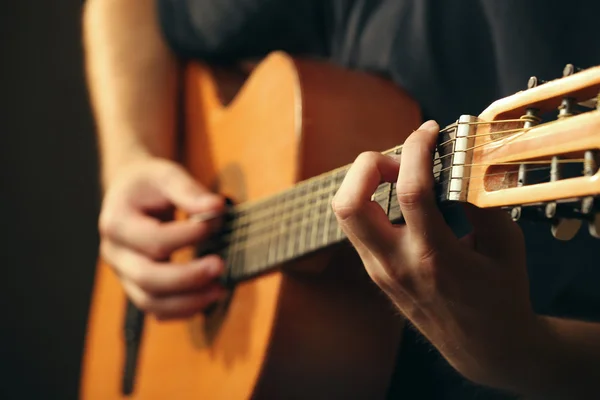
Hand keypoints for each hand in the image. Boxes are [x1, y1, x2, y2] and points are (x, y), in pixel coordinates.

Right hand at [99, 158, 226, 319]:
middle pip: (147, 278)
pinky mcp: (137, 286)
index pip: (153, 240)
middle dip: (187, 277)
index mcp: (116, 223)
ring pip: (150, 301)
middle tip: (220, 266)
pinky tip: (208, 297)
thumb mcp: (165, 175)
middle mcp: (115, 253)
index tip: (216, 223)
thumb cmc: (149, 184)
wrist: (130, 194)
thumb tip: (216, 207)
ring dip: (188, 301)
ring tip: (219, 289)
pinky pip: (156, 309)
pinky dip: (183, 309)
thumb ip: (189, 190)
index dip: (187, 236)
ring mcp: (124, 274)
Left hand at [332, 121, 539, 388]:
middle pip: (348, 204)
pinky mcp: (375, 273)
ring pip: (344, 215)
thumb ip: (482, 202)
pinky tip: (396, 196)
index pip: (410, 191)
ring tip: (398, 174)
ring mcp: (379, 272)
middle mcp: (396, 265)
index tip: (428, 130)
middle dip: (367, 165)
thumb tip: (461, 160)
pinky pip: (357, 227)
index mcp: (434, 257)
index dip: (416, 149)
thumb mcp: (506, 246)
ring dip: (363, 182)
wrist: (483, 347)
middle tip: (399, 160)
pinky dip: (369, 200)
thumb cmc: (501, 296)